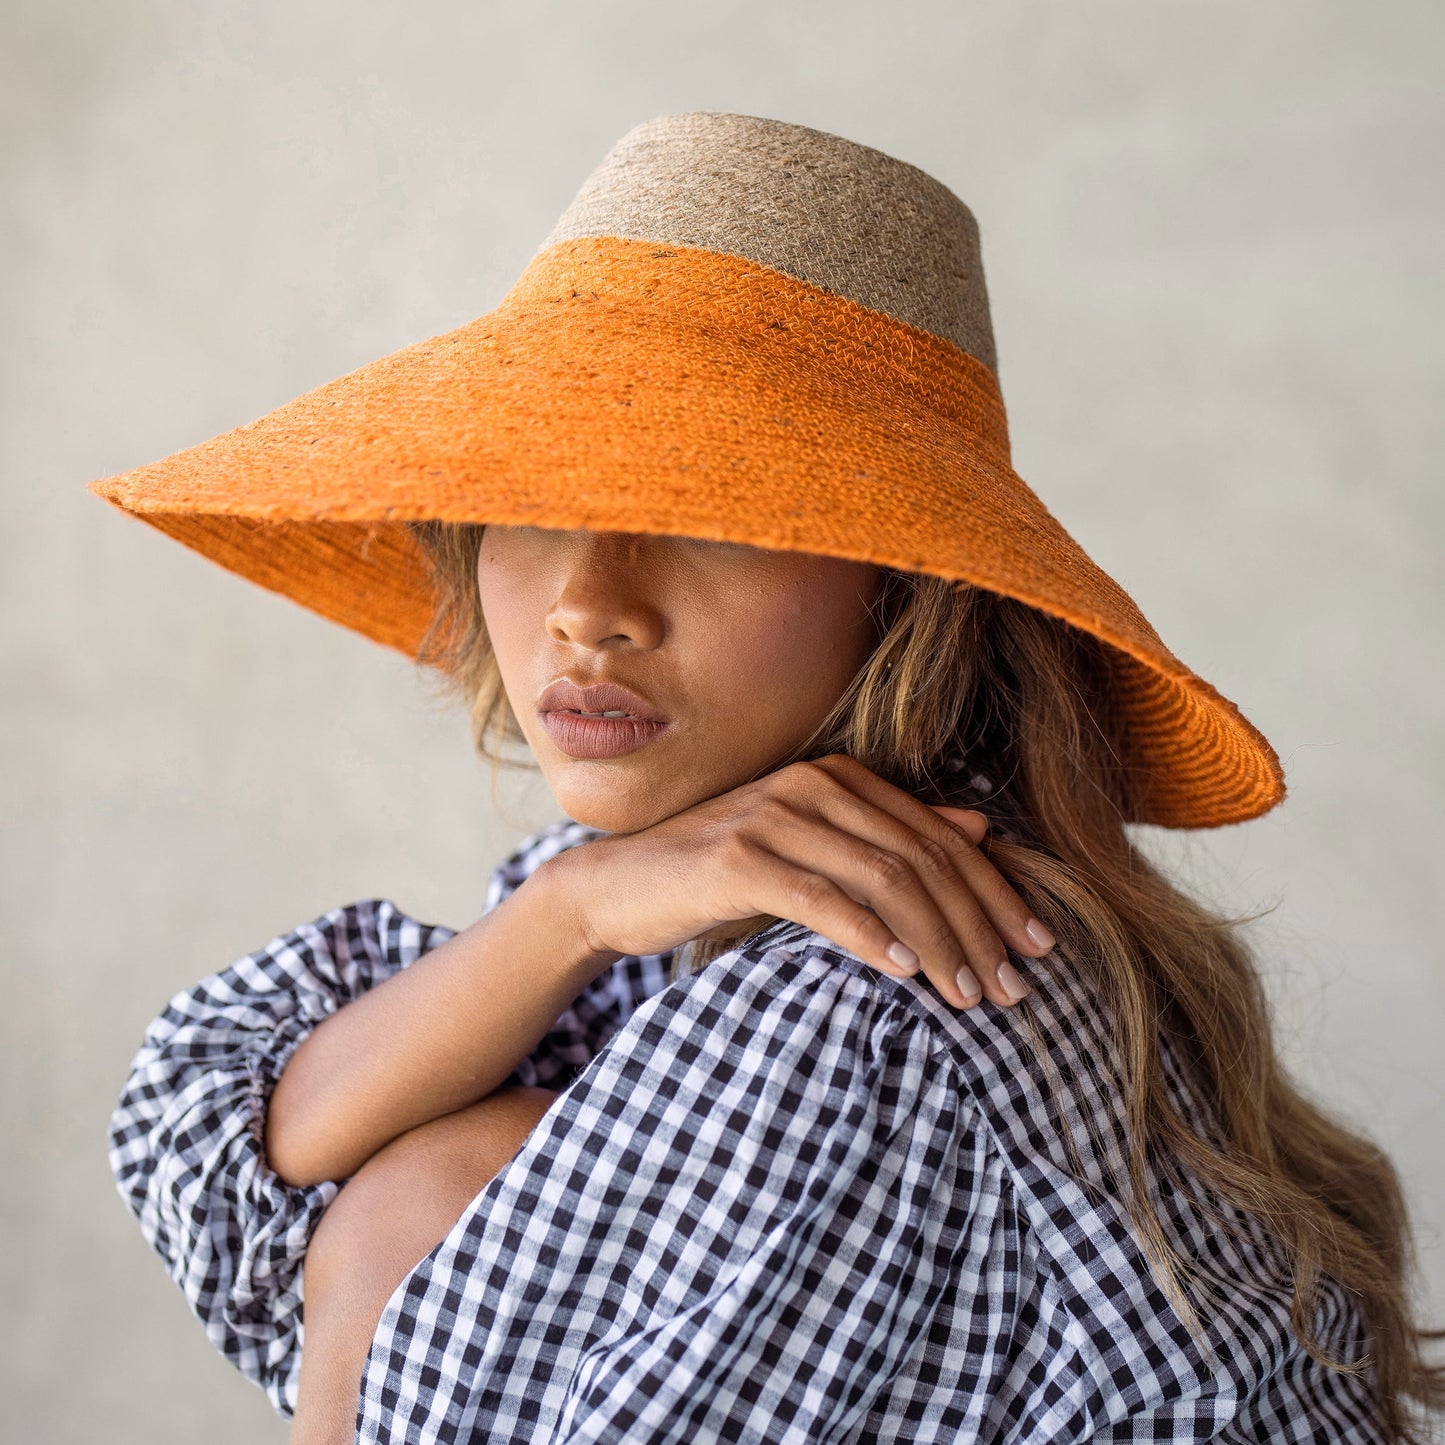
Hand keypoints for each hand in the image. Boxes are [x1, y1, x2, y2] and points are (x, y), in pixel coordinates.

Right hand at [554, 752, 1054, 1009]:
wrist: (619, 885)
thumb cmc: (720, 874)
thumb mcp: (813, 851)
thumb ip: (889, 837)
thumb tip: (978, 828)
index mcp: (838, 777)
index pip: (940, 837)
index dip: (996, 892)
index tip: (1036, 947)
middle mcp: (813, 784)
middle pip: (923, 857)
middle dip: (978, 925)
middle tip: (1012, 987)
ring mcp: (774, 816)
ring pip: (885, 877)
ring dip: (937, 940)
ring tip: (969, 994)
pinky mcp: (739, 858)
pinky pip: (824, 898)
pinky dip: (871, 936)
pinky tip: (905, 973)